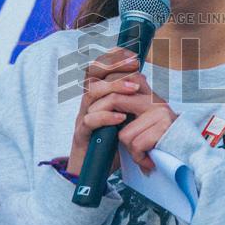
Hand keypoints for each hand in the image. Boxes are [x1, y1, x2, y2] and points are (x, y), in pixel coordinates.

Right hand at [68, 48, 176, 175]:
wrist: (92, 170)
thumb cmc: (109, 142)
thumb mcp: (122, 116)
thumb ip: (128, 100)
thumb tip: (141, 78)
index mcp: (97, 96)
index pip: (99, 69)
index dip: (112, 58)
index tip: (132, 55)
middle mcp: (87, 103)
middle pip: (92, 75)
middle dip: (112, 66)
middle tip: (134, 65)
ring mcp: (83, 117)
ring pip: (91, 94)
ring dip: (114, 88)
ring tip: (134, 90)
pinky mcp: (82, 135)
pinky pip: (90, 121)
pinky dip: (106, 117)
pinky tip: (121, 117)